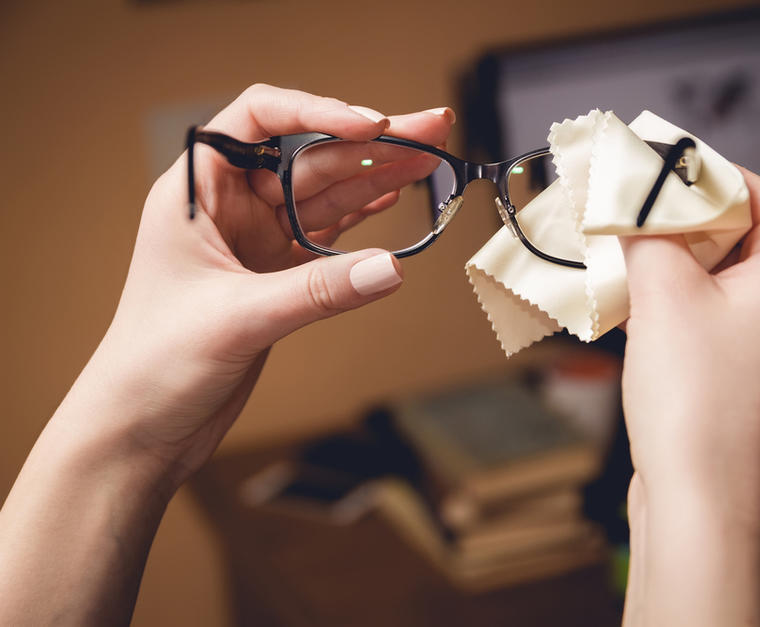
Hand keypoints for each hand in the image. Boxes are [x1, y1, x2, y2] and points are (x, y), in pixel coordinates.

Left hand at [71, 84, 455, 486]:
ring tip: (429, 157)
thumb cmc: (154, 365)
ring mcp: (254, 241)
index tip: (371, 124)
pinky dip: (363, 218)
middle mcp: (228, 207)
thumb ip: (318, 291)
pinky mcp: (275, 276)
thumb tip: (391, 267)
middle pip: (309, 155)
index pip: (258, 120)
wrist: (140, 427)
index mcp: (197, 192)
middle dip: (371, 141)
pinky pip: (328, 234)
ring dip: (377, 175)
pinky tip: (392, 197)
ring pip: (326, 194)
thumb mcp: (237, 319)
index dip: (317, 111)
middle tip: (430, 127)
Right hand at [619, 167, 759, 625]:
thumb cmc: (700, 403)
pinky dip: (666, 303)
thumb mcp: (662, 293)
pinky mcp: (753, 368)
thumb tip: (624, 186)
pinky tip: (616, 300)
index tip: (630, 164)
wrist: (704, 505)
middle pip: (729, 229)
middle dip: (663, 222)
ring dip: (657, 265)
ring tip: (602, 253)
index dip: (681, 172)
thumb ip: (645, 228)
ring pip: (713, 274)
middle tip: (608, 210)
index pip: (745, 185)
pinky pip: (708, 314)